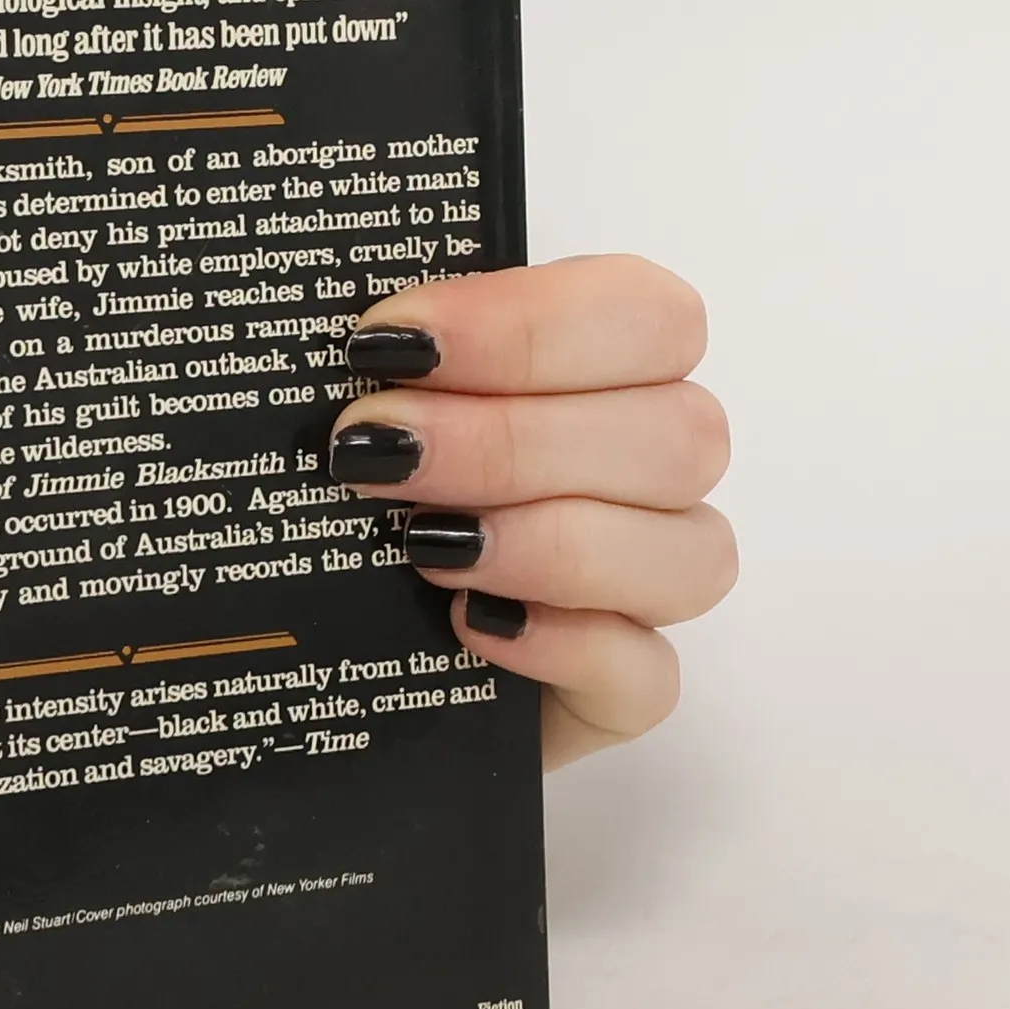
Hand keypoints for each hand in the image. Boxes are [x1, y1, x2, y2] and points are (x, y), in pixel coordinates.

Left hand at [328, 256, 734, 768]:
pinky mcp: (618, 694)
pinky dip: (564, 643)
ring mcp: (641, 591)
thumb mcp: (357, 418)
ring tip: (421, 545)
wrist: (318, 671)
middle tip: (376, 450)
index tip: (390, 344)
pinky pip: (646, 672)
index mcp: (601, 370)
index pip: (645, 315)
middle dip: (511, 438)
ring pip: (691, 552)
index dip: (529, 323)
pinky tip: (470, 625)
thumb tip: (351, 334)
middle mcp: (643, 474)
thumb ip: (378, 366)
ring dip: (552, 541)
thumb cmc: (341, 511)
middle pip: (677, 433)